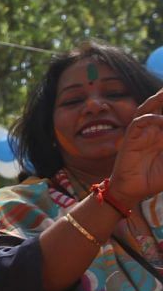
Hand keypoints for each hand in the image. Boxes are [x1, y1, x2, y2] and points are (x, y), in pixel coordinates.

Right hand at [110, 89, 162, 205]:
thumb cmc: (154, 179)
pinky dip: (149, 118)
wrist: (133, 190)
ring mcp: (142, 132)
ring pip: (148, 108)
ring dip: (158, 99)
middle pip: (161, 107)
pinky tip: (160, 120)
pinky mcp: (131, 138)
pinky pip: (138, 122)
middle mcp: (154, 129)